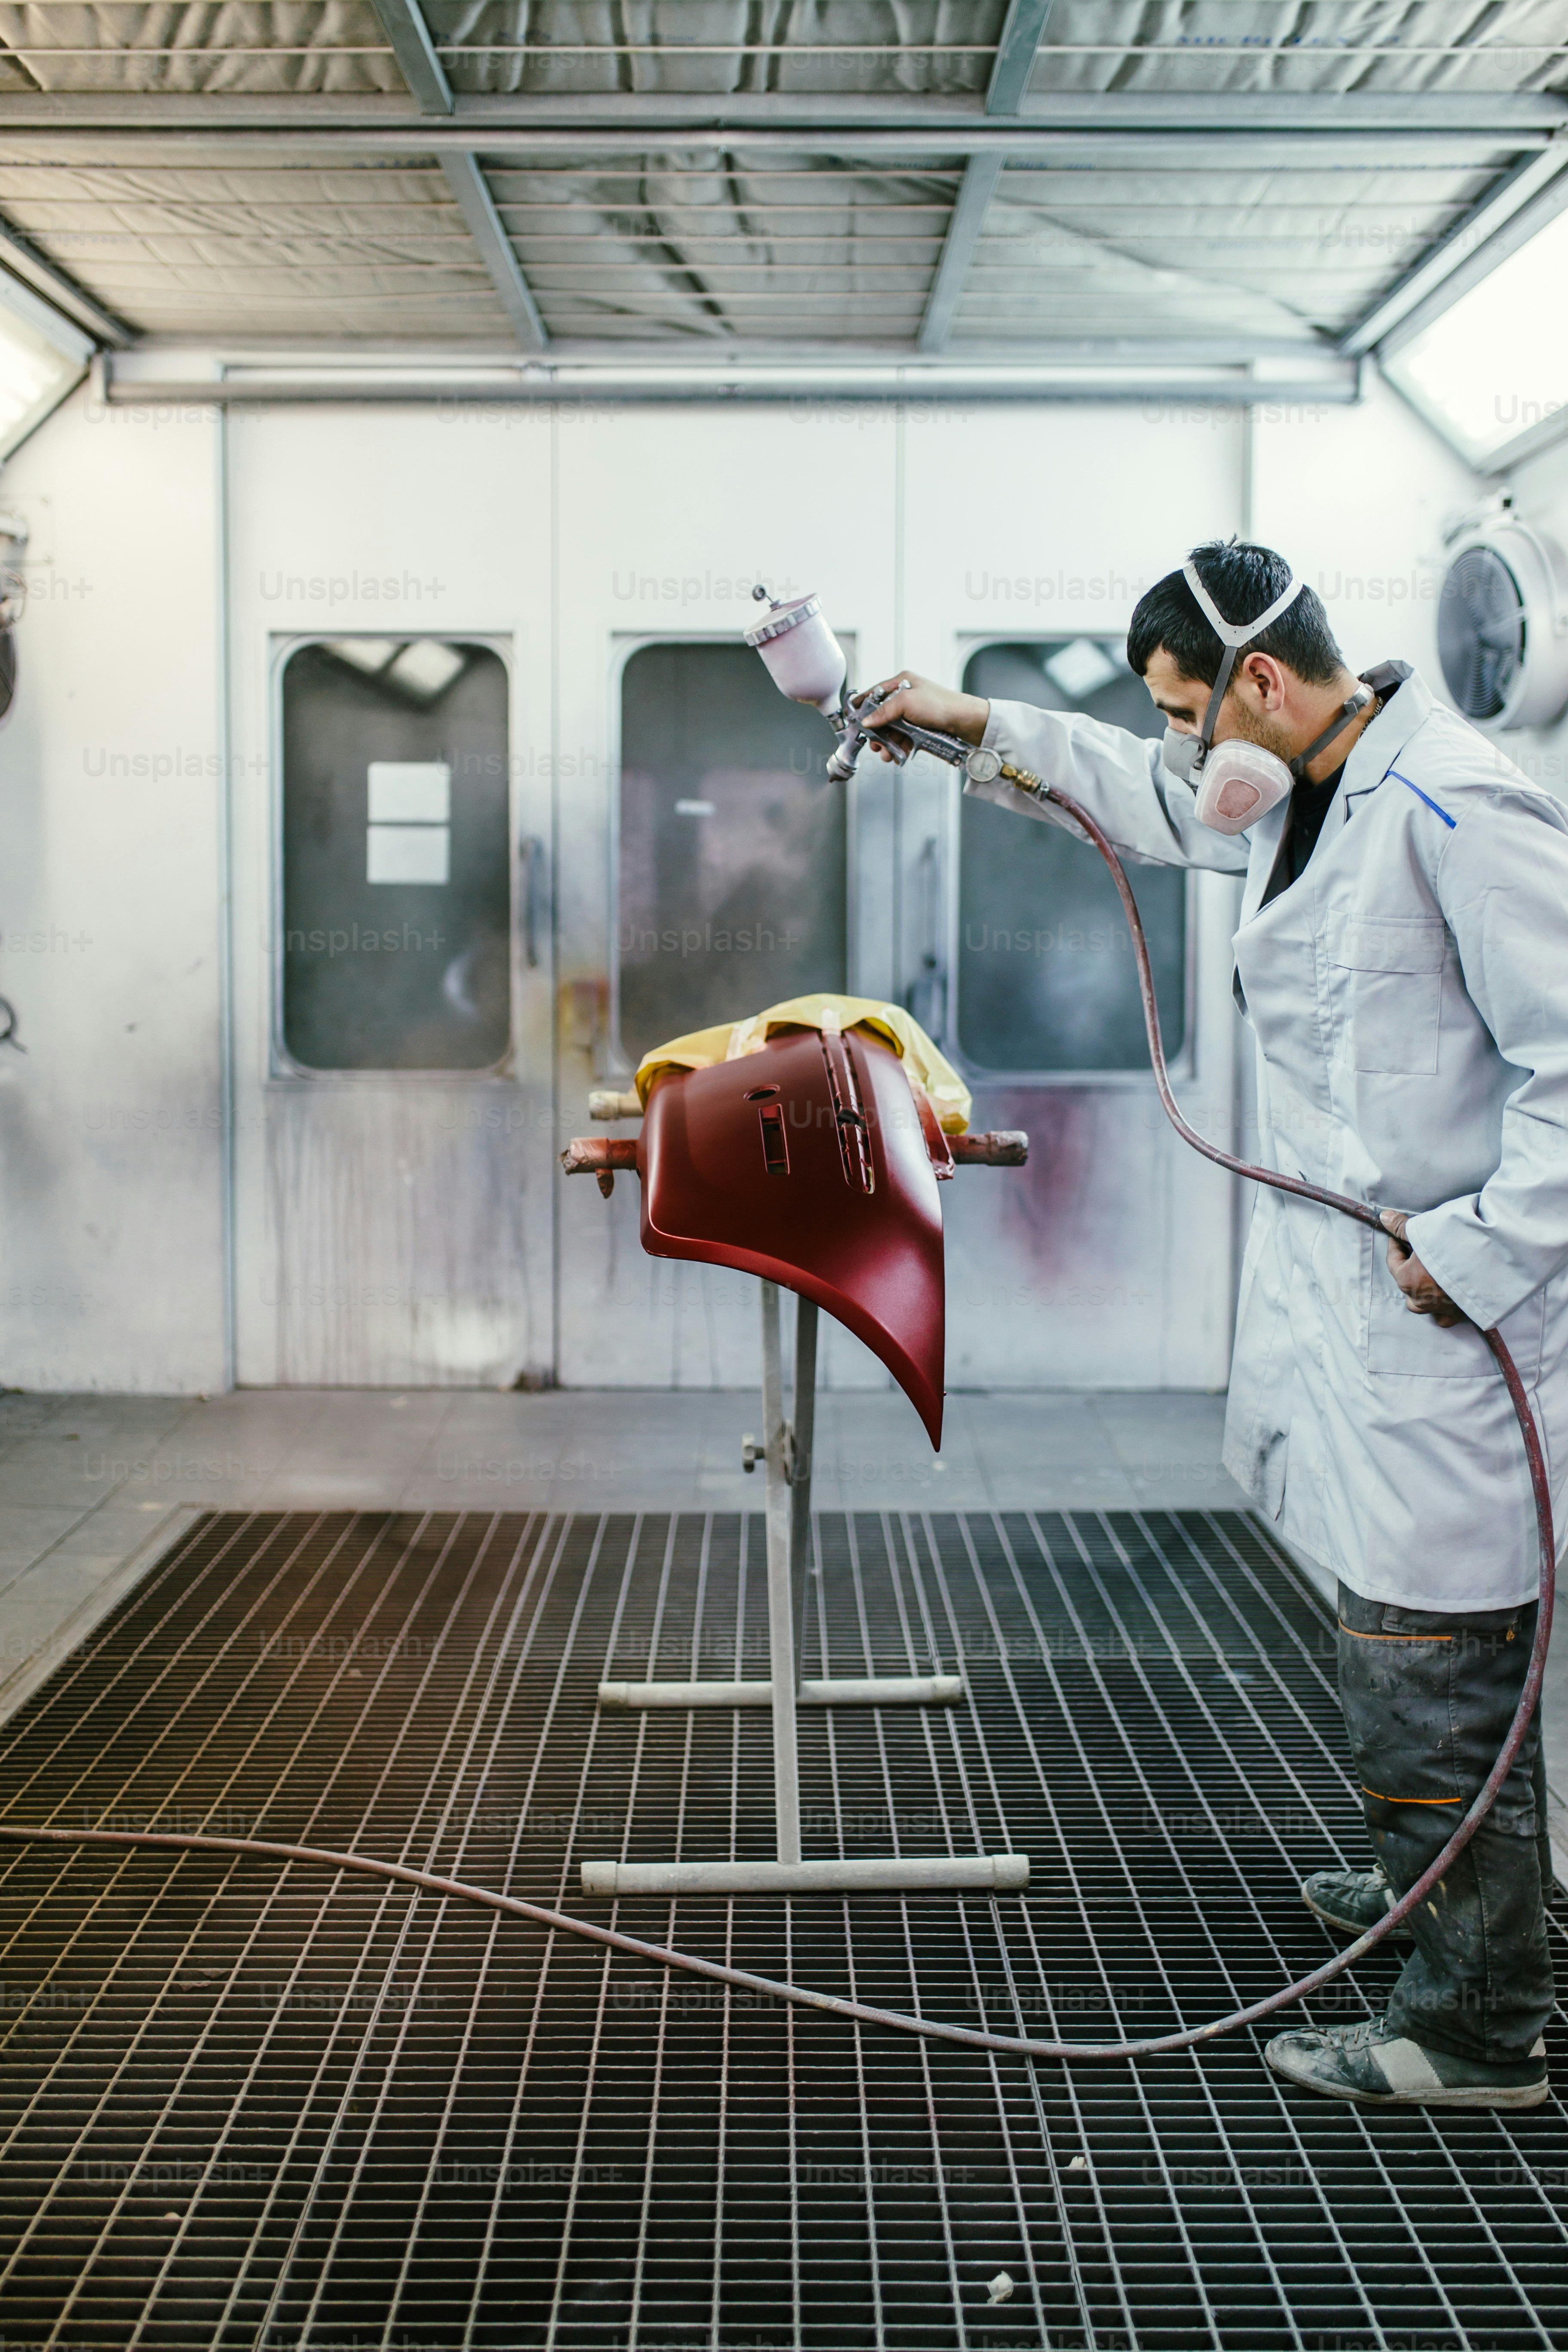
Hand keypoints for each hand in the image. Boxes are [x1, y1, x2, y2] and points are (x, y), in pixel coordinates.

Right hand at [858, 672, 989, 758]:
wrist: (965, 721)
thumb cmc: (940, 704)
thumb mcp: (906, 703)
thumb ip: (883, 712)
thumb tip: (866, 722)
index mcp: (902, 682)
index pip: (874, 693)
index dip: (862, 705)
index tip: (851, 718)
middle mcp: (906, 696)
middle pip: (881, 716)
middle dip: (876, 733)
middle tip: (874, 745)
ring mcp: (913, 713)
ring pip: (892, 730)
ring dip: (887, 744)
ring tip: (887, 754)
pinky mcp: (920, 727)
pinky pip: (903, 738)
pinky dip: (899, 747)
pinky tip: (898, 755)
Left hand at [1381, 1209, 1466, 1326]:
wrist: (1493, 1261)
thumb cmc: (1456, 1244)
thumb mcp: (1426, 1230)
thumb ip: (1402, 1227)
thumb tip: (1383, 1217)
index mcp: (1407, 1279)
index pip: (1393, 1260)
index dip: (1396, 1244)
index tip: (1401, 1234)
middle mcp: (1420, 1298)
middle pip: (1405, 1282)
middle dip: (1409, 1266)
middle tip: (1420, 1250)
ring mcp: (1439, 1309)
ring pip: (1420, 1303)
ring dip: (1420, 1290)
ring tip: (1429, 1274)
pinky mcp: (1459, 1315)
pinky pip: (1442, 1317)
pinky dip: (1440, 1308)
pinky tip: (1445, 1296)